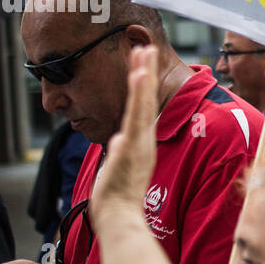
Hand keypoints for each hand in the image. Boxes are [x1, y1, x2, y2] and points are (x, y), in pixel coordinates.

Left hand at [91, 46, 158, 226]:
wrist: (120, 217)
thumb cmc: (118, 198)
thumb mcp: (119, 167)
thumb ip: (121, 151)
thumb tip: (117, 139)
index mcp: (140, 143)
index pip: (142, 108)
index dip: (143, 84)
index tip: (140, 62)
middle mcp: (143, 140)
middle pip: (146, 100)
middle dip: (147, 71)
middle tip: (147, 45)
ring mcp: (139, 143)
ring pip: (143, 104)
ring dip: (144, 77)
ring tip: (144, 53)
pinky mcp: (133, 147)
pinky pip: (137, 117)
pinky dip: (139, 96)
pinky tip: (138, 77)